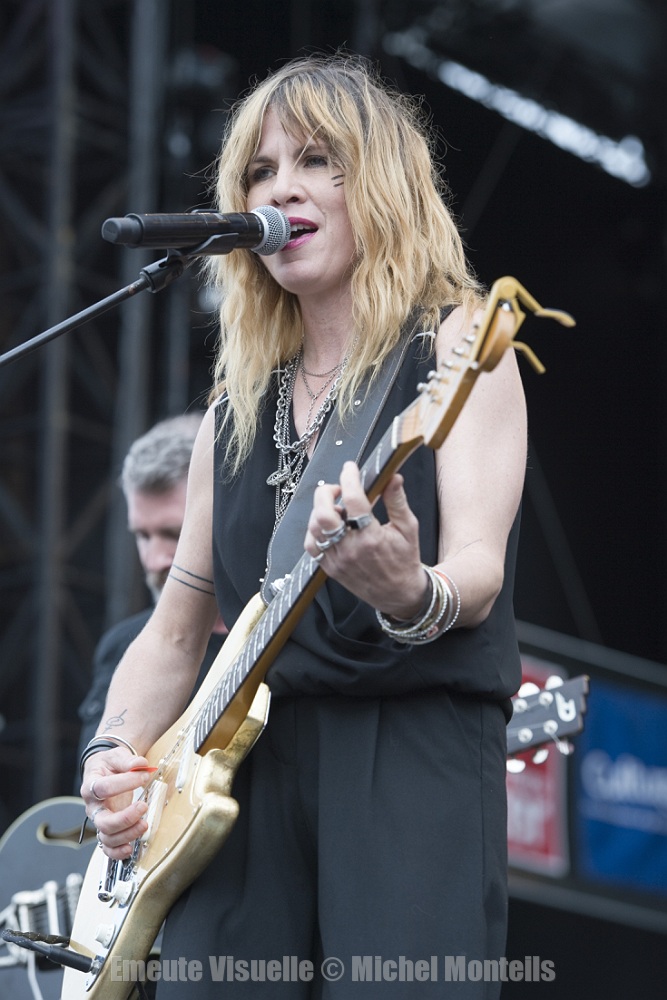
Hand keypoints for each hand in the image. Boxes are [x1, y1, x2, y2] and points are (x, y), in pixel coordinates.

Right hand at [82, 749, 152, 859]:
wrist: (102, 772)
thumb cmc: (108, 766)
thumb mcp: (116, 756)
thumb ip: (127, 760)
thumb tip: (140, 764)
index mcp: (91, 785)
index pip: (103, 788)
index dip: (124, 783)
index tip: (144, 775)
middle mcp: (93, 806)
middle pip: (103, 821)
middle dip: (125, 818)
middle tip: (143, 807)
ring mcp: (100, 820)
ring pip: (107, 837)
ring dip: (127, 834)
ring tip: (144, 824)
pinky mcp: (108, 829)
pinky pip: (108, 847)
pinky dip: (117, 852)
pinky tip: (130, 848)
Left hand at [304, 461, 427, 618]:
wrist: (398, 594)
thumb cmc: (405, 560)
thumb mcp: (408, 527)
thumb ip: (397, 501)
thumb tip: (392, 476)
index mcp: (372, 537)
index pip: (354, 500)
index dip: (350, 478)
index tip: (351, 468)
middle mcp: (351, 549)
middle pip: (323, 514)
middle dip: (326, 493)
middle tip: (338, 489)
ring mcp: (338, 560)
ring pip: (314, 529)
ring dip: (321, 511)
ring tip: (337, 509)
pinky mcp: (330, 568)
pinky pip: (312, 546)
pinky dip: (315, 531)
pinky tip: (328, 526)